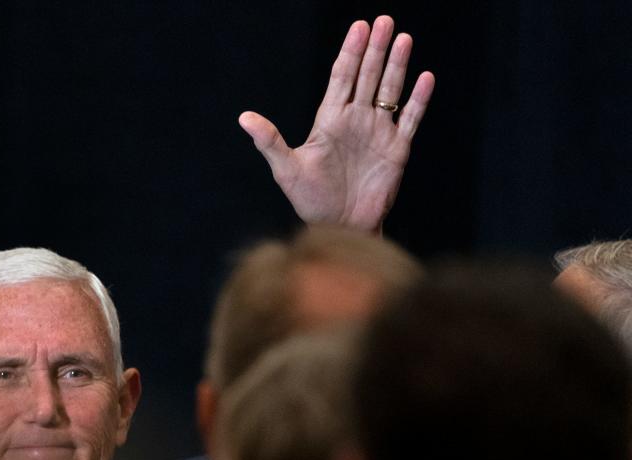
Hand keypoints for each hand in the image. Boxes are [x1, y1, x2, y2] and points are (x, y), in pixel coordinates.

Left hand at [240, 15, 434, 234]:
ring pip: (390, 91)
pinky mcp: (396, 150)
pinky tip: (425, 78)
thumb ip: (269, 141)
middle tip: (384, 21)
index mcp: (329, 120)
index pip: (342, 78)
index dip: (350, 52)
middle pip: (367, 77)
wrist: (338, 228)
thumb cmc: (310, 201)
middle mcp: (355, 121)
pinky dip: (418, 100)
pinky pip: (410, 119)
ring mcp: (377, 133)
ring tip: (403, 39)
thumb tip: (243, 118)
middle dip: (375, 49)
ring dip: (397, 65)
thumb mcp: (286, 170)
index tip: (358, 28)